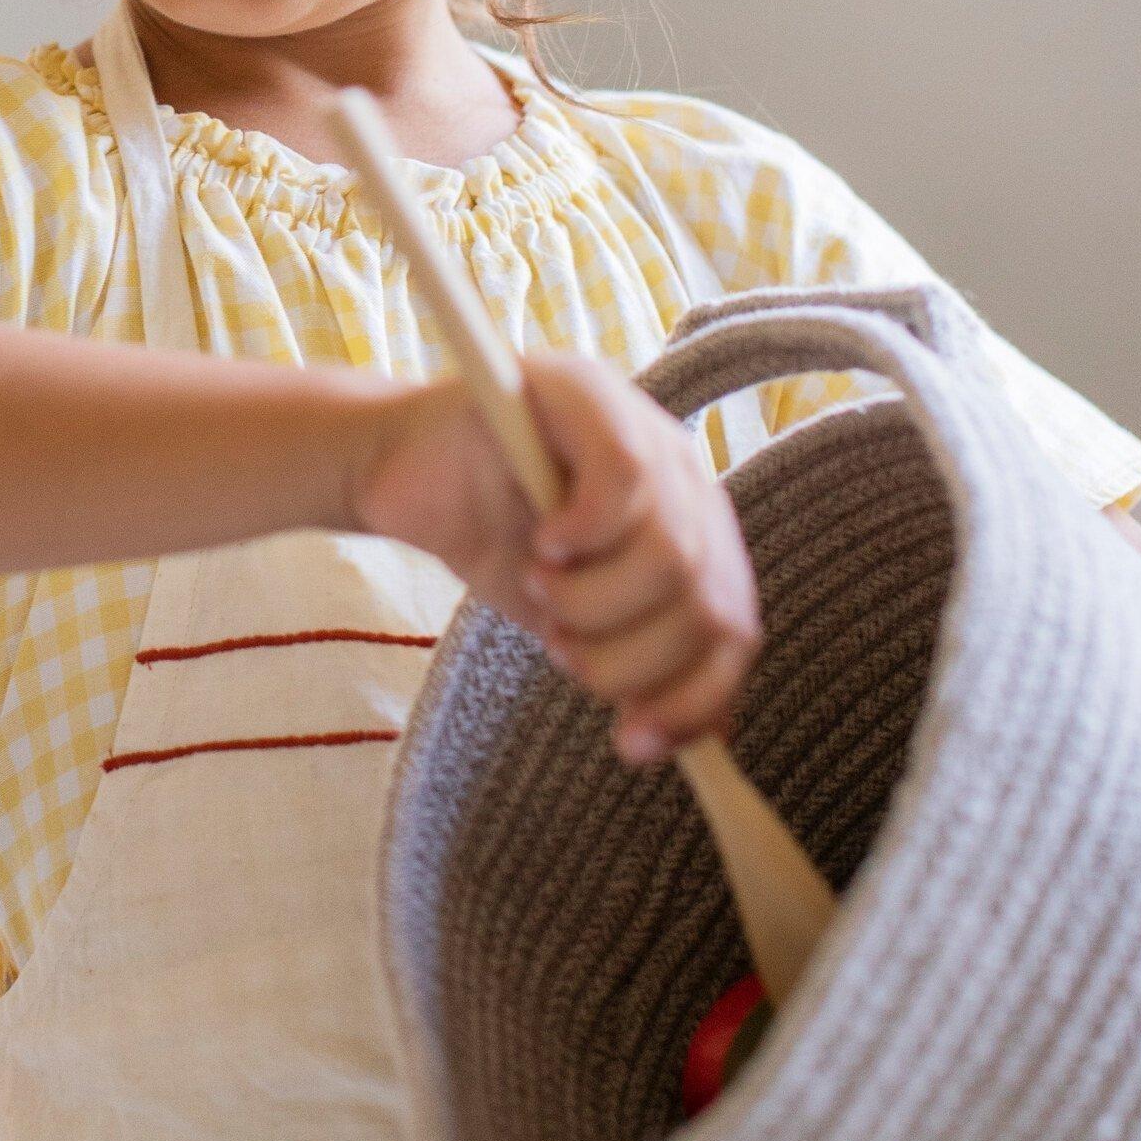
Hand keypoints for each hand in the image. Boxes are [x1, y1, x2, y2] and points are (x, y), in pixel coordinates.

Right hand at [348, 354, 763, 763]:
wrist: (406, 478)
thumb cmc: (491, 541)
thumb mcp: (572, 622)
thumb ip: (637, 662)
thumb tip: (700, 740)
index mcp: (695, 534)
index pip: (733, 629)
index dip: (692, 700)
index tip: (631, 744)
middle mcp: (687, 480)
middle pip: (710, 603)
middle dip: (626, 658)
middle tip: (558, 645)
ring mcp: (644, 431)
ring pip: (673, 554)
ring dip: (591, 602)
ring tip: (538, 588)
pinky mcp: (590, 396)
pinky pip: (626, 481)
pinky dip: (581, 535)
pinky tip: (542, 541)